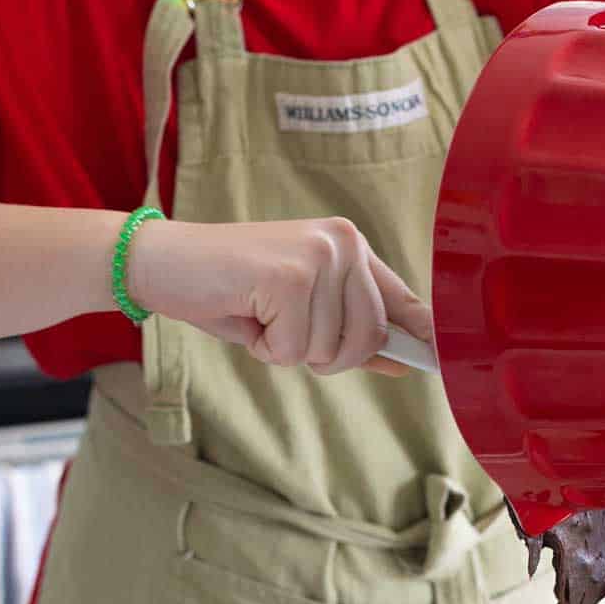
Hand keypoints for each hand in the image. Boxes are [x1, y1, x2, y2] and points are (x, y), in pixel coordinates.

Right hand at [125, 215, 431, 376]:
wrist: (162, 262)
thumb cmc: (229, 289)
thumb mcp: (298, 310)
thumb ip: (348, 328)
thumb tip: (403, 361)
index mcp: (349, 244)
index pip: (402, 298)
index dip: (422, 333)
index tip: (442, 355)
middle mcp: (343, 242)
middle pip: (368, 338)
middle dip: (324, 355)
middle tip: (281, 329)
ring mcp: (318, 256)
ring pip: (328, 349)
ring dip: (287, 349)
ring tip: (258, 313)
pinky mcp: (289, 276)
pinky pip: (292, 349)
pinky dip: (265, 348)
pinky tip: (244, 312)